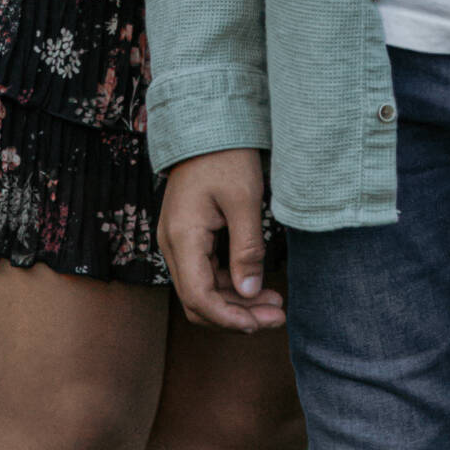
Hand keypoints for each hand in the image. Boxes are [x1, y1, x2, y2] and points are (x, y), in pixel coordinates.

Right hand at [156, 148, 285, 332]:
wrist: (207, 125)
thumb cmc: (226, 156)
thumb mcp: (245, 200)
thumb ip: (247, 249)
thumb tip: (251, 292)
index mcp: (182, 237)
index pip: (198, 297)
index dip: (229, 318)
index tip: (260, 323)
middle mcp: (172, 245)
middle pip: (198, 301)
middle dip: (236, 316)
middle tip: (277, 317)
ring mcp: (177, 242)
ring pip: (202, 290)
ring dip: (236, 303)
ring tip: (275, 306)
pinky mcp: (188, 237)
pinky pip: (205, 273)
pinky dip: (230, 285)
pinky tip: (258, 287)